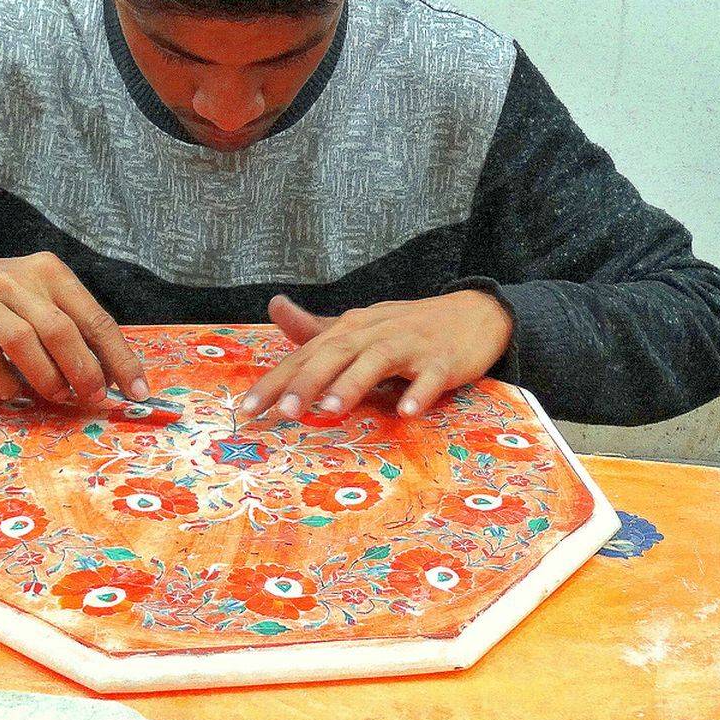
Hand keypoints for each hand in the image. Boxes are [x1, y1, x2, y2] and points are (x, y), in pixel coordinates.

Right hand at [0, 254, 147, 404]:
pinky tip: (16, 391)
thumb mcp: (43, 296)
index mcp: (49, 272)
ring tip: (59, 395)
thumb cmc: (7, 299)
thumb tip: (114, 375)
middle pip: (60, 330)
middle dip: (84, 370)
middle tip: (93, 396)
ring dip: (48, 378)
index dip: (119, 358)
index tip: (136, 389)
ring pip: (24, 343)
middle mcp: (16, 281)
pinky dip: (7, 384)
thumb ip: (75, 327)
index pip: (94, 318)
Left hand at [239, 291, 513, 420]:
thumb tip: (275, 307)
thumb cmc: (407, 328)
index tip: (246, 410)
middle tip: (282, 413)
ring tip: (329, 412)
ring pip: (377, 361)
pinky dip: (418, 393)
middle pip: (335, 353)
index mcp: (350, 328)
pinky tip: (407, 413)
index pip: (306, 355)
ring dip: (352, 385)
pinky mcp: (443, 360)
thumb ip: (316, 328)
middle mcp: (375, 332)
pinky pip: (430, 377)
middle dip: (306, 382)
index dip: (276, 381)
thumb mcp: (359, 326)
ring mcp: (411, 344)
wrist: (473, 314)